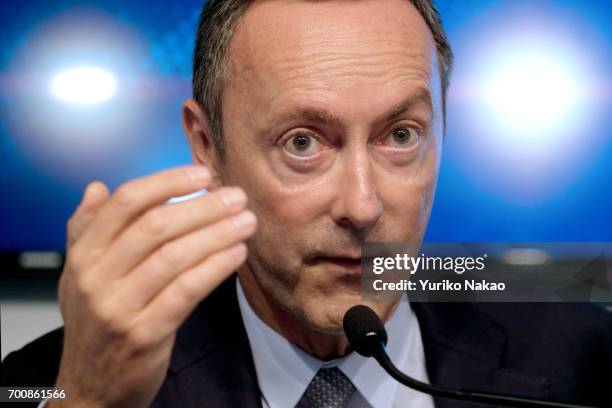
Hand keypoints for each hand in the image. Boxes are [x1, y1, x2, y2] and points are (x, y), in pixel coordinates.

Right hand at [49, 166, 255, 407]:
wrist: (89, 387)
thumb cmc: (95, 324)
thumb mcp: (77, 275)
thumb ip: (85, 229)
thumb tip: (97, 187)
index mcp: (82, 254)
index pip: (127, 202)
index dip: (168, 182)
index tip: (203, 174)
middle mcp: (95, 276)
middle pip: (156, 225)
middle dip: (203, 206)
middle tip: (236, 197)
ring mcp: (118, 307)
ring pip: (175, 256)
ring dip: (217, 234)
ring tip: (246, 222)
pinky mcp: (144, 333)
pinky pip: (187, 290)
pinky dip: (216, 267)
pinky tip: (237, 253)